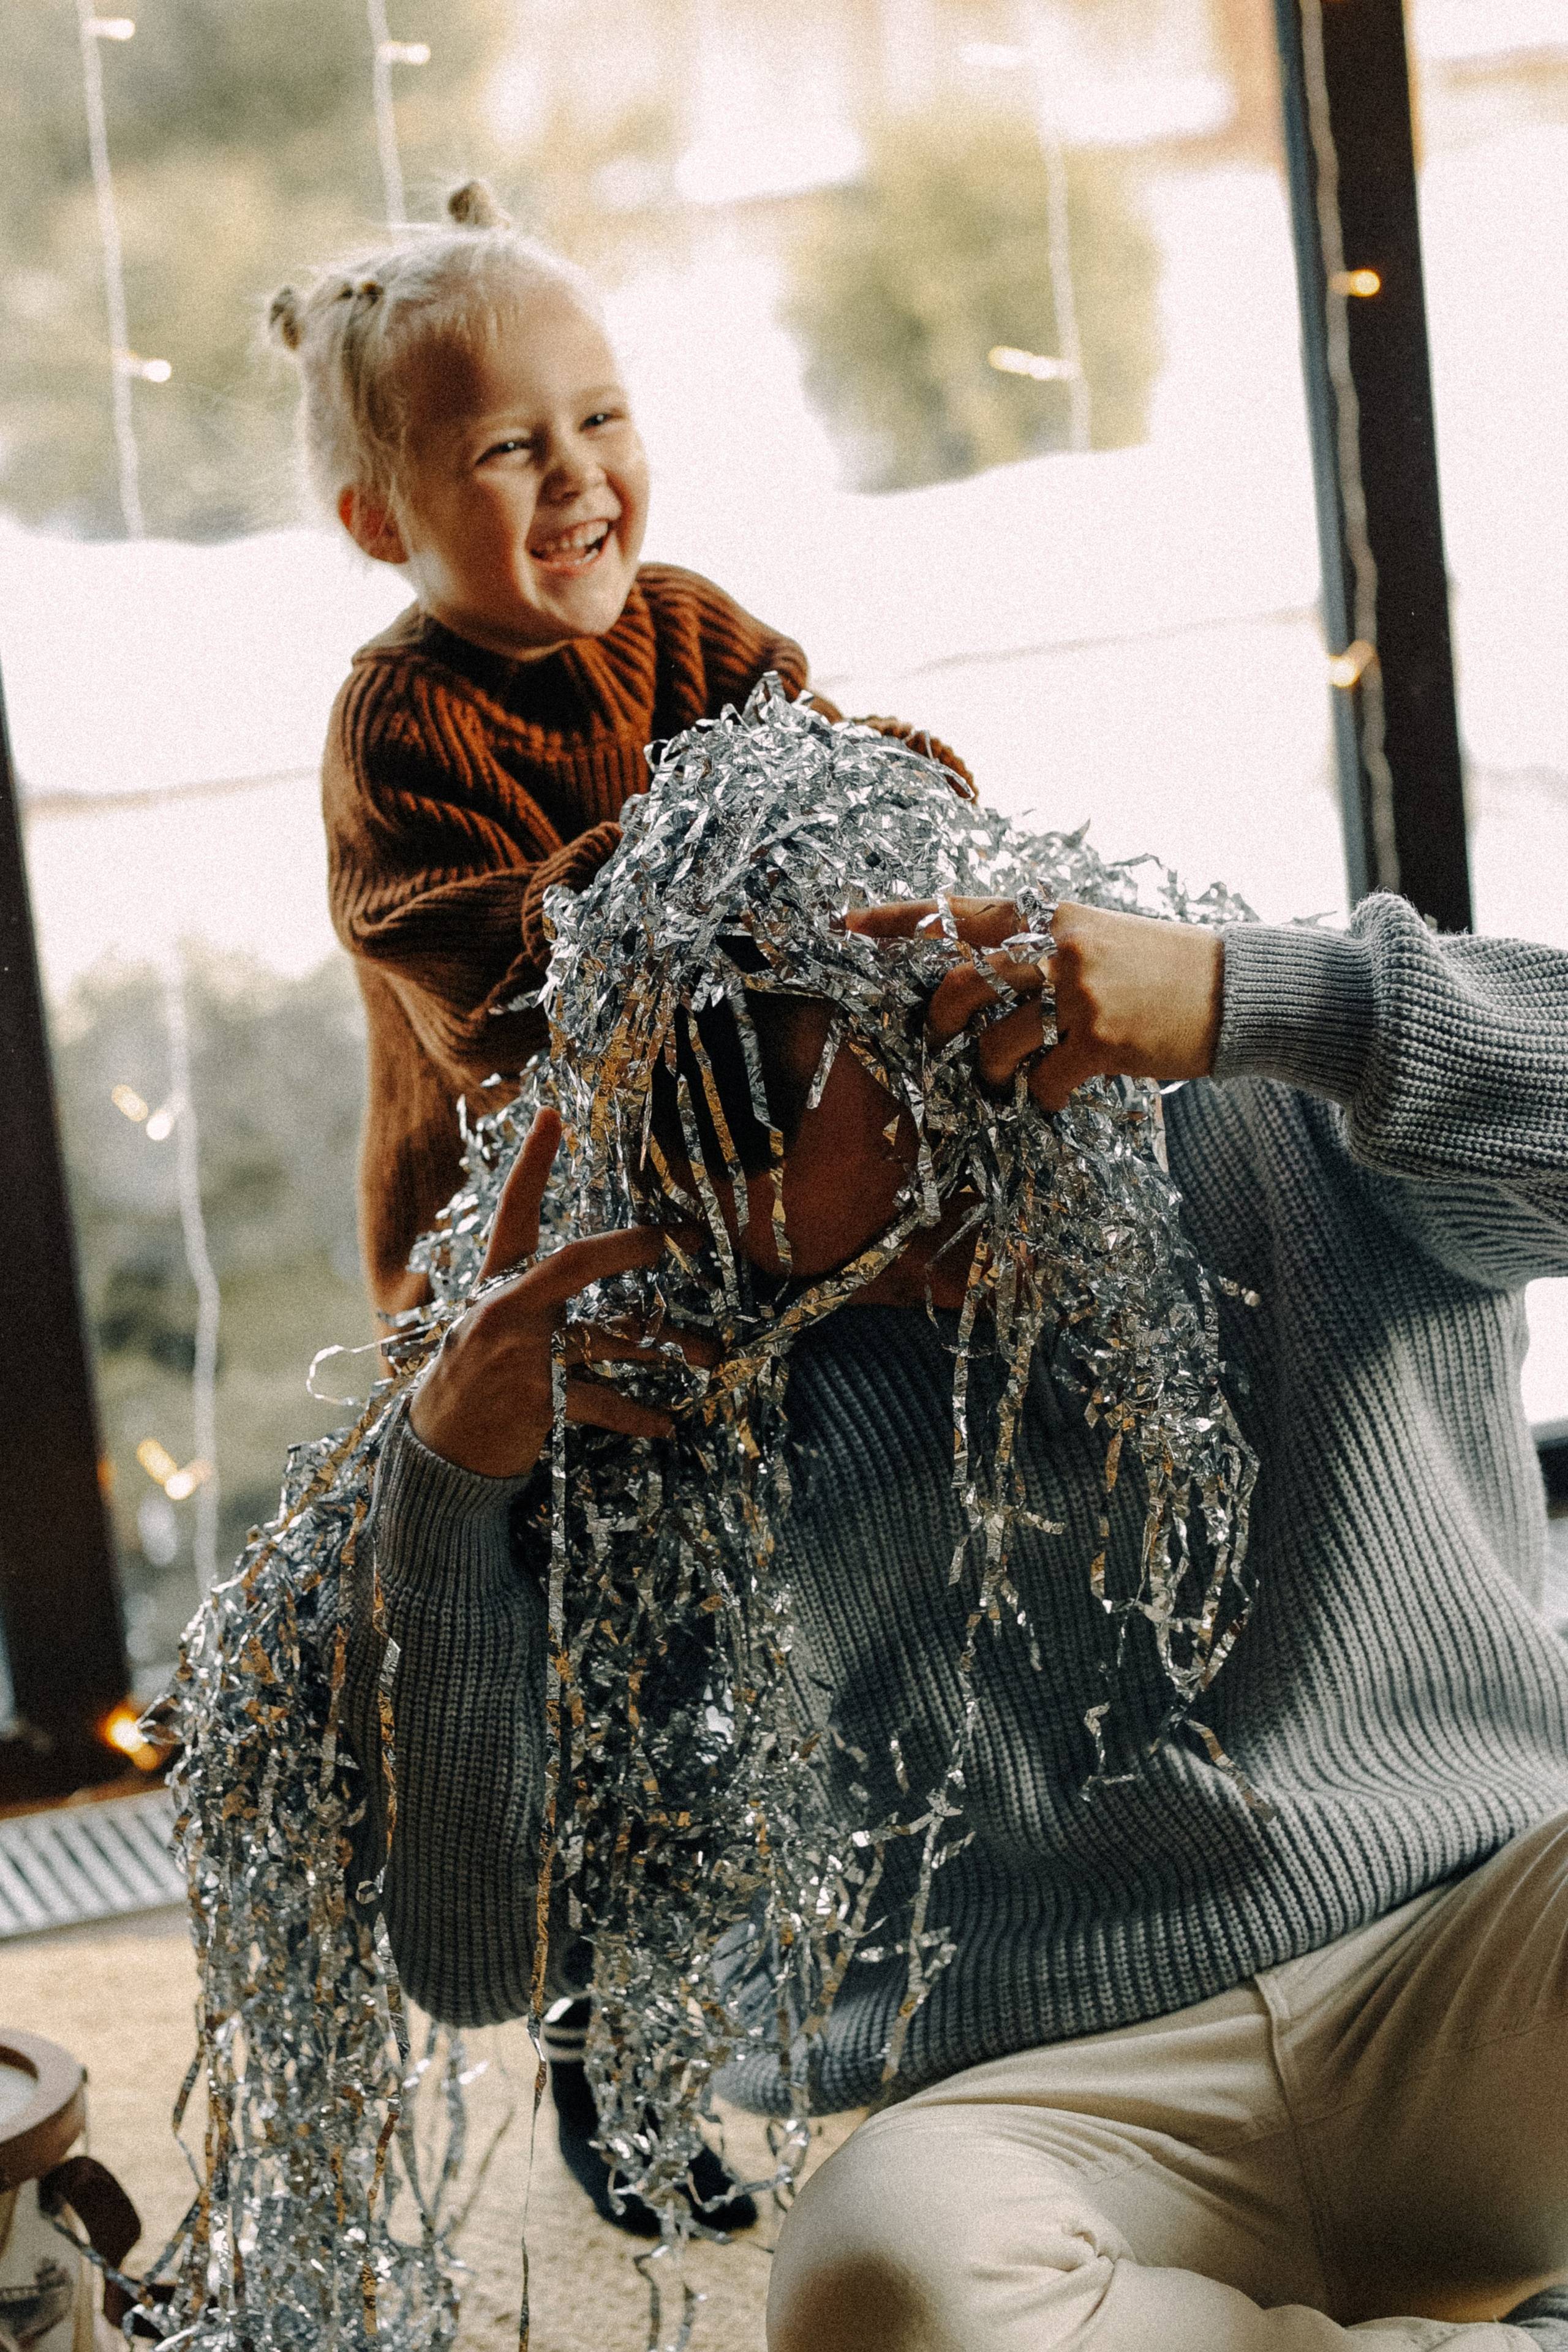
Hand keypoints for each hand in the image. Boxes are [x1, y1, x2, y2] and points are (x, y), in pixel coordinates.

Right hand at [408, 1109, 716, 1478]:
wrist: (435, 1451)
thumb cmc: (471, 1382)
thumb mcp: (487, 1327)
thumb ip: (532, 1299)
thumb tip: (593, 1278)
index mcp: (493, 1287)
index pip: (513, 1215)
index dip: (531, 1165)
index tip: (552, 1117)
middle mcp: (504, 1311)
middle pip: (576, 1263)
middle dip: (633, 1247)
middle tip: (679, 1239)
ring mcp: (520, 1356)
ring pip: (610, 1339)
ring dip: (667, 1347)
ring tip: (711, 1354)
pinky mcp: (536, 1402)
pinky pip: (603, 1403)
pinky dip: (638, 1416)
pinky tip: (668, 1424)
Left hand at [845, 898, 1223, 1114]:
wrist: (1237, 988)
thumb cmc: (1161, 966)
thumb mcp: (1097, 935)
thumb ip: (1041, 948)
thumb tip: (980, 978)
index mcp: (1051, 914)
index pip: (960, 911)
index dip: (898, 919)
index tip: (845, 922)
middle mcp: (1058, 946)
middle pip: (962, 985)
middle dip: (941, 1023)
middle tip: (943, 1041)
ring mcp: (1080, 993)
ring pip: (997, 1045)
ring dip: (992, 1074)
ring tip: (1010, 1080)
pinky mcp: (1103, 1039)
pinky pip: (1045, 1081)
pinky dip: (1046, 1095)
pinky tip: (1065, 1090)